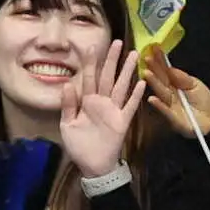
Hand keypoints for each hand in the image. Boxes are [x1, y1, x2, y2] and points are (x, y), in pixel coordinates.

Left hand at [60, 39, 146, 177]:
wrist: (92, 166)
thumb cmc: (79, 145)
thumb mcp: (67, 125)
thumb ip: (68, 105)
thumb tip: (67, 84)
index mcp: (87, 102)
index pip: (89, 78)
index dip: (90, 63)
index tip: (92, 47)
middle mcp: (102, 102)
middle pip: (108, 77)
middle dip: (112, 60)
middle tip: (118, 42)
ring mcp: (114, 111)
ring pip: (121, 86)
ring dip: (127, 71)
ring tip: (134, 55)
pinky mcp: (122, 121)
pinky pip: (130, 106)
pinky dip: (135, 95)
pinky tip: (141, 83)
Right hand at [141, 46, 209, 137]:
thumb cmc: (203, 102)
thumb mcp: (195, 85)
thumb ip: (182, 78)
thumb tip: (169, 67)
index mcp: (175, 84)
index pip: (165, 70)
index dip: (160, 60)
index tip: (153, 48)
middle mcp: (170, 94)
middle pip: (161, 80)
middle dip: (153, 69)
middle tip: (146, 58)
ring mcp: (170, 106)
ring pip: (161, 93)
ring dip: (153, 83)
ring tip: (146, 73)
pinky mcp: (173, 119)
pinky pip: (166, 111)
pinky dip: (159, 105)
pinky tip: (152, 99)